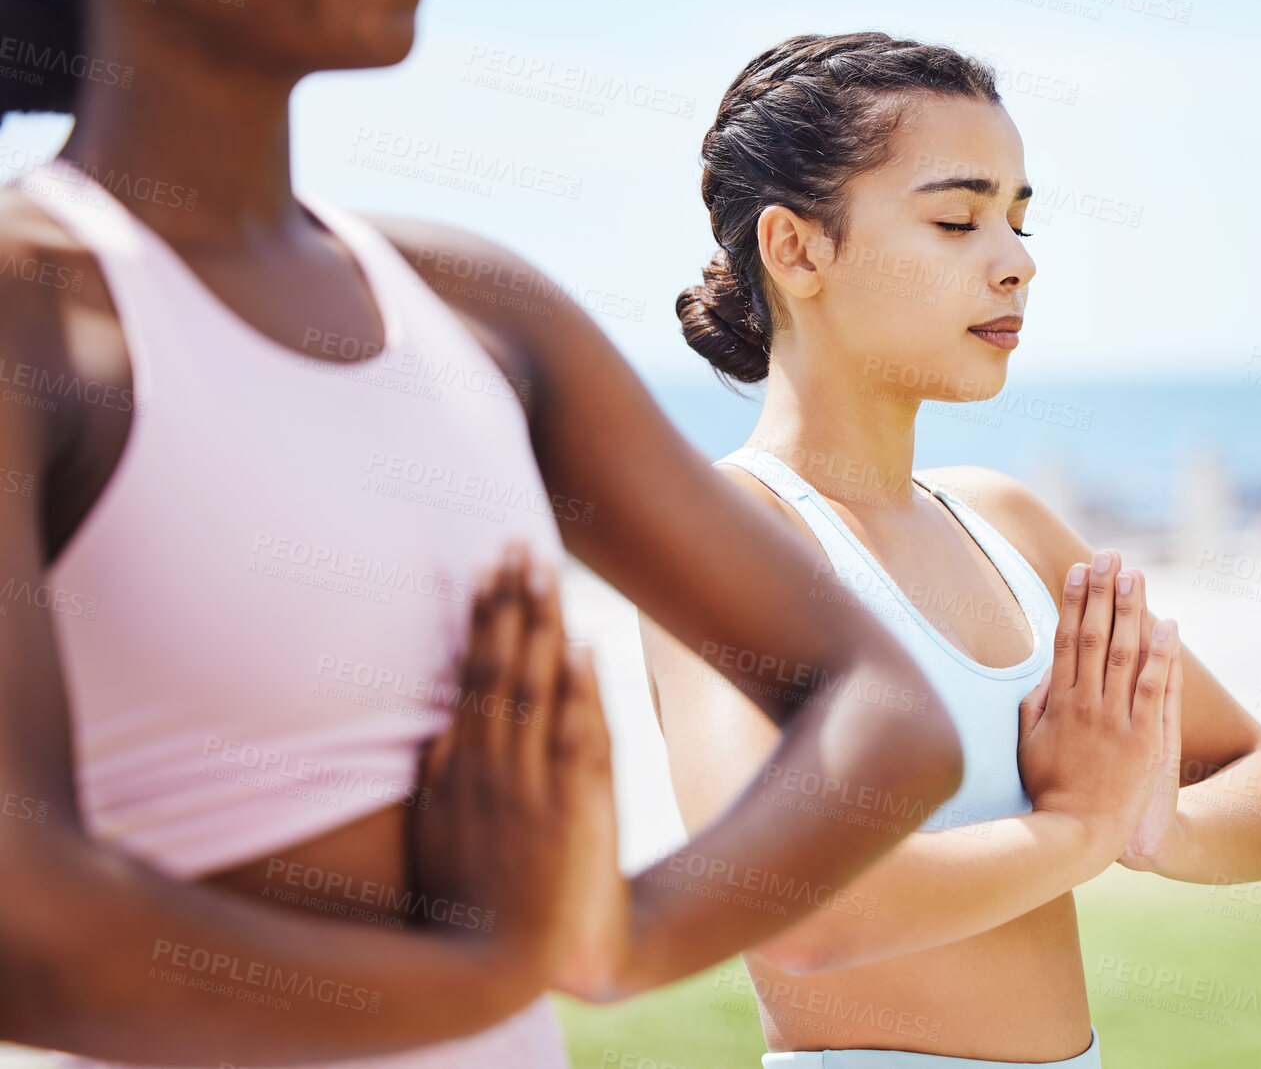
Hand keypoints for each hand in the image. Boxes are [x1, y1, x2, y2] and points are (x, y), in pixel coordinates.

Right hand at [412, 541, 627, 999]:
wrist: (498, 962)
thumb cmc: (466, 898)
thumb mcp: (436, 832)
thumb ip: (437, 777)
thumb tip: (440, 725)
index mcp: (458, 766)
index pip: (472, 673)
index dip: (482, 618)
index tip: (487, 567)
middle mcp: (490, 765)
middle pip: (502, 667)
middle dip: (511, 603)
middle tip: (519, 541)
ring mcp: (529, 784)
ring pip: (535, 690)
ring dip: (541, 627)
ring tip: (546, 571)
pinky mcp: (568, 810)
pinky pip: (573, 739)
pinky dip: (576, 692)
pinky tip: (581, 647)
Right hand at [1016, 550, 1170, 871]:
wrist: (1079, 834)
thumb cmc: (1049, 793)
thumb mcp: (1026, 746)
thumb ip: (1033, 706)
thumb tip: (1044, 671)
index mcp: (1057, 703)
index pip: (1065, 639)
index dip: (1072, 601)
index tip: (1078, 571)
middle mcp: (1085, 703)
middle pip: (1093, 635)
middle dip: (1101, 592)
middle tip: (1108, 556)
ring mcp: (1115, 719)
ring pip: (1122, 652)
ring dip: (1130, 610)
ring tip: (1135, 575)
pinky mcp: (1143, 738)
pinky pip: (1152, 688)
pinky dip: (1160, 655)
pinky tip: (1168, 626)